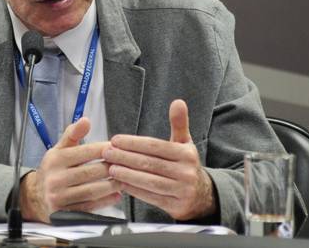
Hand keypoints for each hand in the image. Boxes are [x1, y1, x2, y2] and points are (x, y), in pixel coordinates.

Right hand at [20, 117, 121, 221]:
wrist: (35, 195)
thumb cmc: (53, 169)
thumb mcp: (59, 149)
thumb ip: (73, 134)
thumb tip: (85, 120)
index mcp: (56, 159)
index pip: (85, 152)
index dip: (103, 149)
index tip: (117, 148)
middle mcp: (56, 178)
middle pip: (90, 172)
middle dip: (110, 168)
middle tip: (125, 164)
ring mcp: (59, 197)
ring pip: (91, 191)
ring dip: (111, 185)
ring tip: (123, 179)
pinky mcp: (65, 212)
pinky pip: (89, 206)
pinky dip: (105, 201)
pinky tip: (116, 195)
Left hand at [102, 99, 215, 220]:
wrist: (201, 195)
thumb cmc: (185, 165)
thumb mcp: (185, 143)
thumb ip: (179, 123)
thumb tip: (178, 102)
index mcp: (187, 153)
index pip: (155, 146)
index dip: (133, 143)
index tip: (115, 140)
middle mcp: (186, 172)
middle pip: (150, 163)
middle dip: (125, 158)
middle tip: (107, 153)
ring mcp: (182, 190)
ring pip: (150, 181)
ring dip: (127, 175)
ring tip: (111, 168)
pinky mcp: (176, 206)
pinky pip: (151, 197)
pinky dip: (135, 190)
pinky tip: (121, 183)